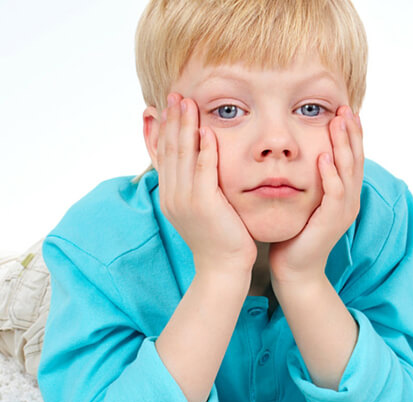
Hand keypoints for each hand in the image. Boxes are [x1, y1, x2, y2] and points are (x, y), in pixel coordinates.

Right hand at [155, 93, 255, 276]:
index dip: (162, 129)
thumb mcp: (202, 208)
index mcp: (170, 195)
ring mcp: (185, 200)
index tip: (165, 106)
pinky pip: (203, 170)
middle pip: (169, 150)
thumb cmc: (220, 238)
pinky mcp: (203, 204)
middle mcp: (172, 195)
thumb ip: (197, 185)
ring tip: (187, 103)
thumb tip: (198, 161)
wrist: (223, 268)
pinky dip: (204, 150)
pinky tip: (207, 131)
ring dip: (185, 127)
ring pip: (182, 155)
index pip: (162, 155)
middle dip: (171, 120)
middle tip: (175, 95)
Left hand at [269, 106, 363, 285]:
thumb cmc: (295, 233)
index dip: (351, 133)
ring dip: (344, 145)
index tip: (344, 109)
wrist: (295, 269)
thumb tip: (300, 151)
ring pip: (349, 171)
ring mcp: (344, 211)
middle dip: (352, 132)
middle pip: (356, 159)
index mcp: (345, 193)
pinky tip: (324, 157)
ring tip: (339, 122)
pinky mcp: (332, 221)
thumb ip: (309, 178)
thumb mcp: (305, 199)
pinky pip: (335, 193)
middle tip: (346, 107)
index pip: (353, 157)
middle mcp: (350, 200)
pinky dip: (331, 174)